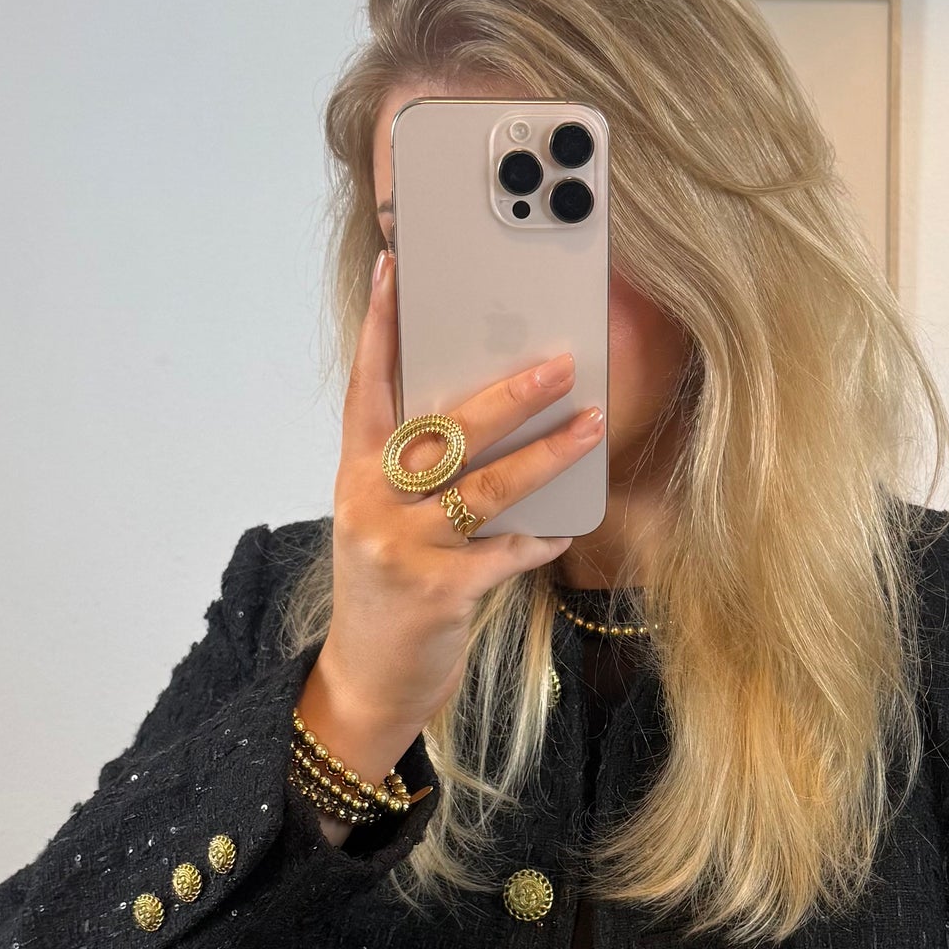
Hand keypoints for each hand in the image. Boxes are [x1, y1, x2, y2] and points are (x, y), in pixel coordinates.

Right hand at [300, 245, 604, 788]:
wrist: (367, 679)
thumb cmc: (388, 591)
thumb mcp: (382, 520)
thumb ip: (412, 470)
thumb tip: (479, 415)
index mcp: (356, 474)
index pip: (367, 387)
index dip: (382, 328)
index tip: (397, 270)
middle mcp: (373, 503)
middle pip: (443, 431)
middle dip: (507, 393)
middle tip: (559, 361)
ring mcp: (403, 548)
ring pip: (484, 486)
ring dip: (546, 455)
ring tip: (591, 425)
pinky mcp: (439, 592)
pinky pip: (506, 551)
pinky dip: (541, 536)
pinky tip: (568, 524)